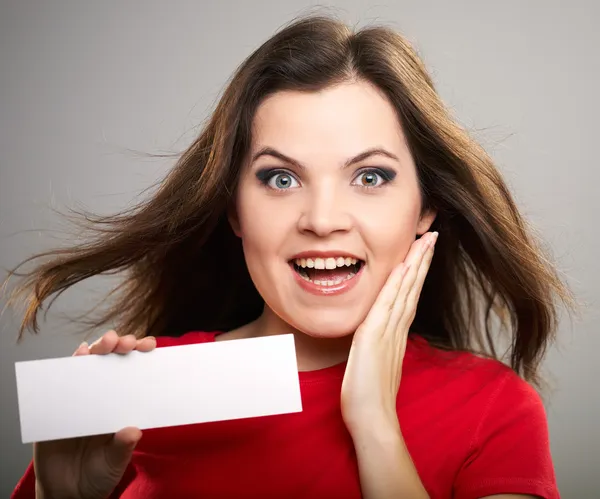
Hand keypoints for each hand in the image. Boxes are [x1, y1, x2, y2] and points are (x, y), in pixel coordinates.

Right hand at [33, 330, 156, 498]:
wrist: (66, 493)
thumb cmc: (98, 473)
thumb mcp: (114, 463)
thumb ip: (121, 448)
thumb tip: (132, 431)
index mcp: (122, 405)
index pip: (134, 374)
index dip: (141, 356)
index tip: (150, 345)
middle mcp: (103, 396)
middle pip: (112, 363)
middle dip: (120, 345)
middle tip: (127, 342)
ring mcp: (80, 398)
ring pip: (88, 366)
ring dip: (97, 349)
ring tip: (107, 343)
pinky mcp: (58, 406)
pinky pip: (62, 382)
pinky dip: (69, 365)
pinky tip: (78, 355)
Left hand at [341, 232, 437, 435]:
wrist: (372, 419)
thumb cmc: (370, 396)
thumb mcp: (376, 364)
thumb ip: (381, 347)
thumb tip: (380, 339)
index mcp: (395, 333)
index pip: (409, 295)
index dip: (417, 272)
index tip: (423, 251)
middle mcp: (395, 329)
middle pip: (412, 287)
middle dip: (422, 260)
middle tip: (433, 235)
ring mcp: (387, 332)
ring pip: (405, 290)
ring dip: (416, 264)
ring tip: (426, 240)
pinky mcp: (374, 336)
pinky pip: (387, 303)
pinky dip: (397, 283)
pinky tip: (403, 266)